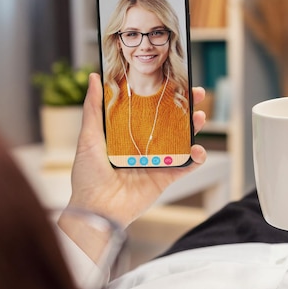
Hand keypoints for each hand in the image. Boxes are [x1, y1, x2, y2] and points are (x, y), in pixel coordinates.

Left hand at [68, 73, 206, 227]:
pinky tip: (198, 149)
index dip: (162, 95)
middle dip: (185, 107)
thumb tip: (94, 78)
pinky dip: (196, 158)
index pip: (147, 109)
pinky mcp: (164, 179)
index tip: (173, 80)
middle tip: (196, 94)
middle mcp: (142, 146)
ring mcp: (155, 162)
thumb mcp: (88, 137)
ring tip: (200, 116)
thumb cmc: (87, 176)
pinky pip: (185, 167)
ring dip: (194, 128)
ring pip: (181, 140)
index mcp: (125, 134)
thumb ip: (93, 108)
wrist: (95, 209)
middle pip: (169, 122)